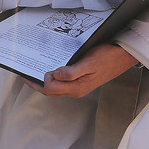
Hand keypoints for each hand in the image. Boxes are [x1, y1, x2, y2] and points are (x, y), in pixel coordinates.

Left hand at [24, 44, 139, 97]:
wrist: (124, 57)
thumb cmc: (108, 57)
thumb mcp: (89, 63)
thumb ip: (72, 72)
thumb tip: (55, 75)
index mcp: (76, 87)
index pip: (50, 89)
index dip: (40, 81)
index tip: (34, 70)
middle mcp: (76, 90)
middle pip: (50, 92)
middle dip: (36, 84)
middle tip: (25, 74)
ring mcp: (79, 87)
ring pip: (56, 89)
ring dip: (44, 82)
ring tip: (34, 72)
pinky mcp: (81, 82)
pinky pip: (63, 84)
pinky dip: (54, 79)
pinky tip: (52, 70)